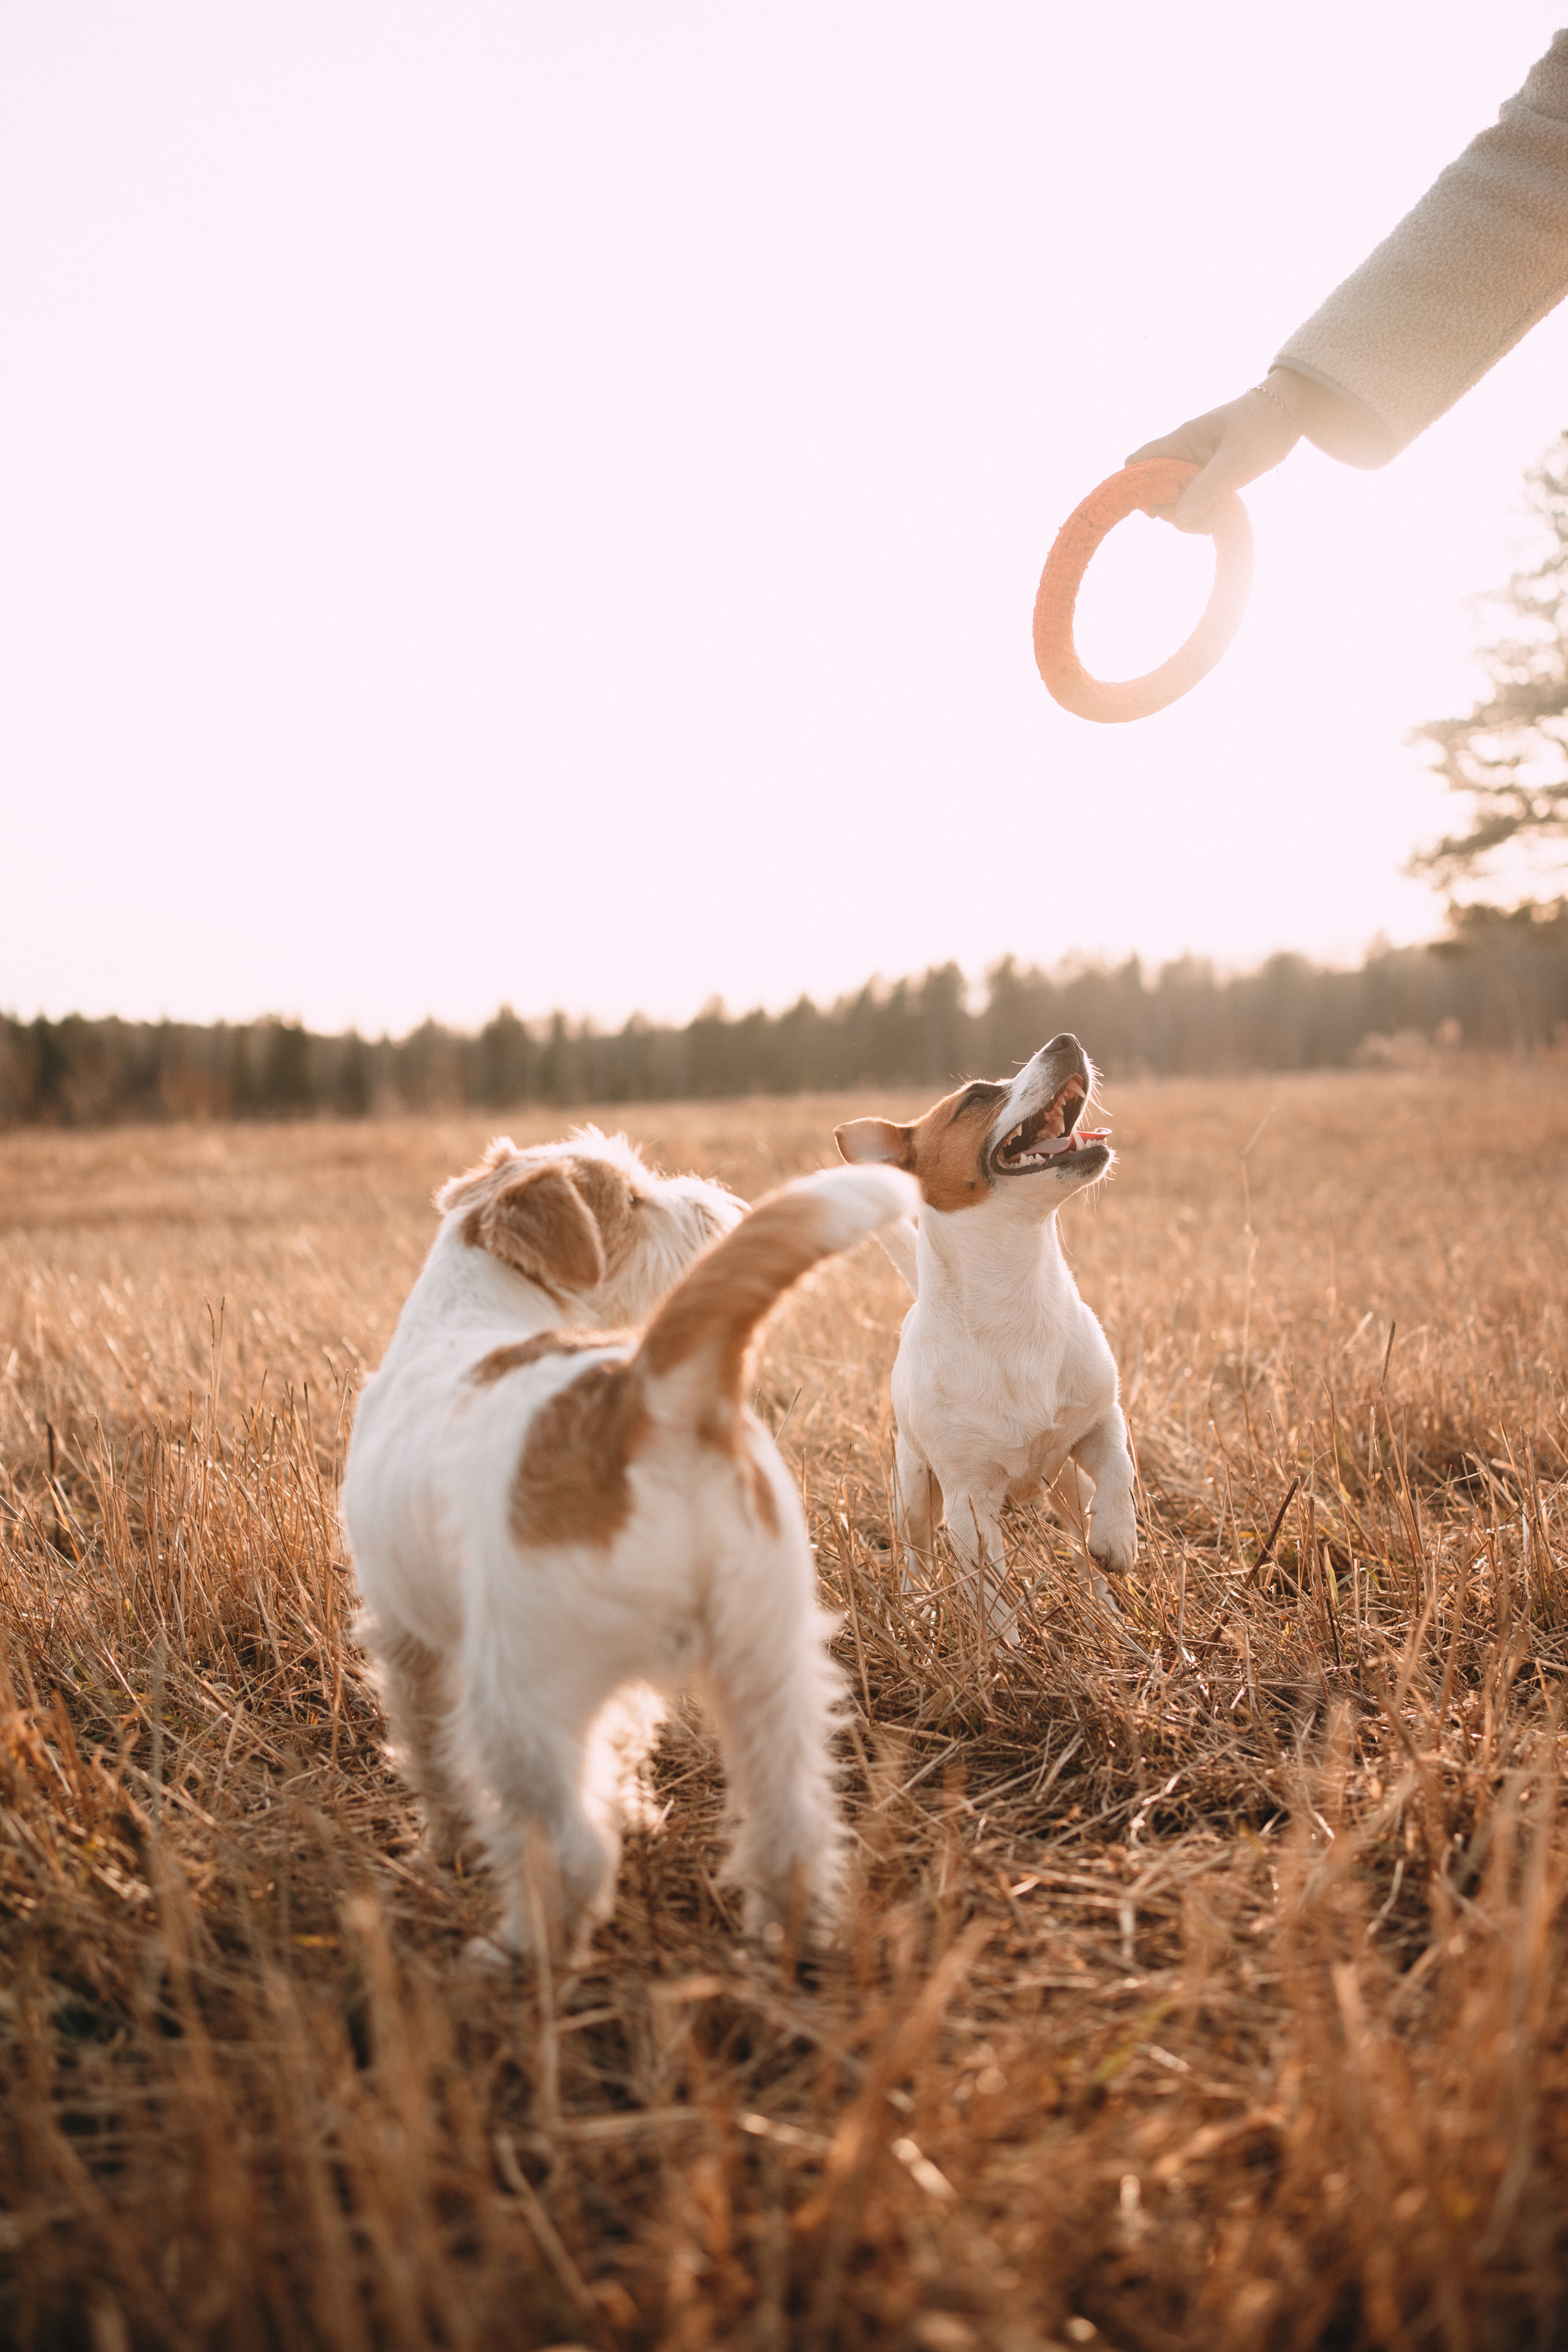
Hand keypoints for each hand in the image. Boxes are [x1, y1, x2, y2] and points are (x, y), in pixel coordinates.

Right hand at [1128, 367, 1388, 529]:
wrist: (1288, 414)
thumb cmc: (1261, 425)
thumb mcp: (1235, 458)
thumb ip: (1207, 486)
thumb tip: (1180, 517)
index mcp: (1180, 441)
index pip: (1139, 462)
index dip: (1136, 487)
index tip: (1156, 508)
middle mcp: (1182, 457)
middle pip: (1155, 492)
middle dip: (1173, 512)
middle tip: (1202, 519)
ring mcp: (1195, 470)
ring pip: (1176, 504)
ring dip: (1191, 519)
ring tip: (1219, 518)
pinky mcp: (1210, 482)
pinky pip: (1195, 505)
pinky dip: (1203, 516)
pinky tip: (1221, 516)